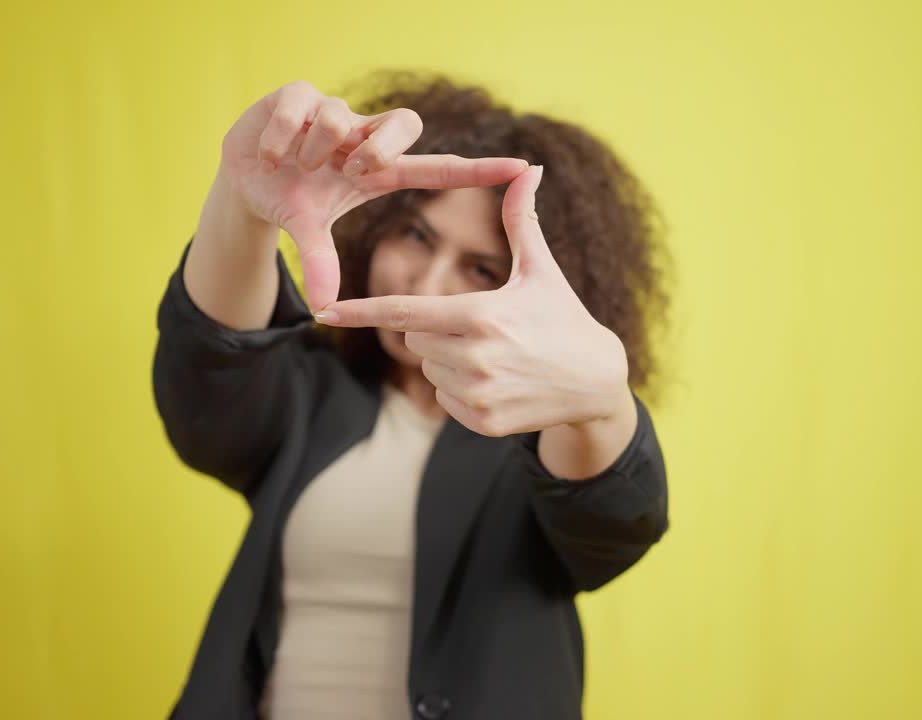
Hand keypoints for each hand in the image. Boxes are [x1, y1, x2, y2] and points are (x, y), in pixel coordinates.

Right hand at [219, 80, 528, 309]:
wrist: (243, 177)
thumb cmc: (291, 201)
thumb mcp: (307, 231)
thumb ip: (319, 261)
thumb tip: (321, 308)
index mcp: (378, 170)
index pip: (438, 168)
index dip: (479, 170)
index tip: (523, 168)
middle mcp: (362, 136)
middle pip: (404, 124)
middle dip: (380, 146)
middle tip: (351, 169)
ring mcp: (333, 113)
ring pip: (340, 117)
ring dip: (314, 149)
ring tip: (295, 166)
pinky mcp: (298, 95)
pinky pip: (299, 107)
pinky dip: (281, 137)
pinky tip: (271, 154)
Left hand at [314, 166, 630, 437]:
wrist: (597, 381)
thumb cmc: (564, 317)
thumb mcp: (541, 270)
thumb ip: (522, 220)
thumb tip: (530, 168)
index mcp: (481, 316)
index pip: (405, 312)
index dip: (361, 311)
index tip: (325, 312)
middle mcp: (475, 358)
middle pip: (415, 339)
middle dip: (435, 329)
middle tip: (479, 328)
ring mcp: (479, 394)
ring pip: (428, 370)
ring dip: (447, 361)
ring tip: (495, 356)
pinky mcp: (484, 423)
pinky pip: (444, 401)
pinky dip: (460, 391)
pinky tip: (498, 382)